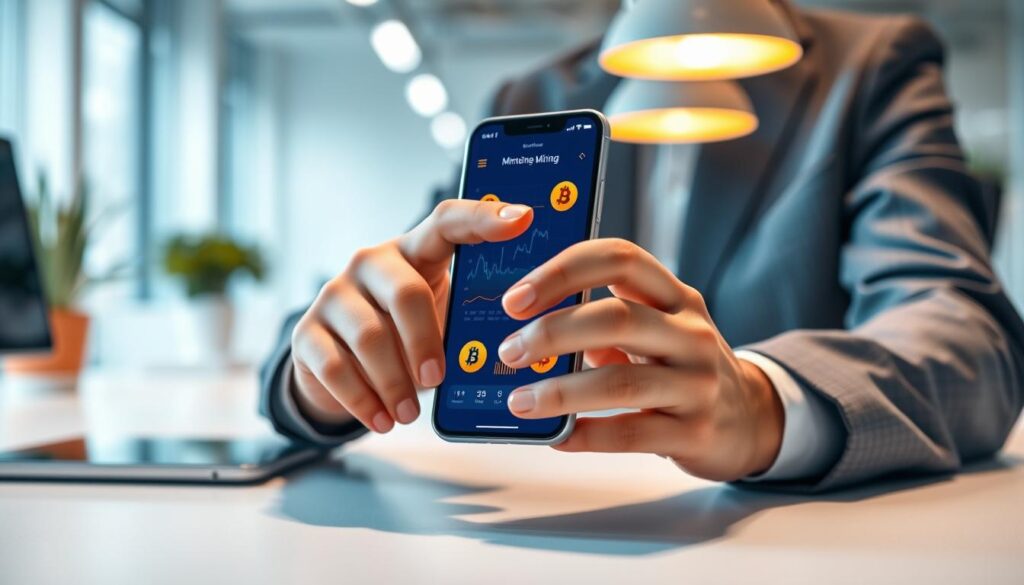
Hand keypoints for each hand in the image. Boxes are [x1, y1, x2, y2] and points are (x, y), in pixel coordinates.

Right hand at [290, 200, 534, 432]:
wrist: (337, 365)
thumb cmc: (405, 337)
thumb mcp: (438, 320)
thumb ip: (466, 320)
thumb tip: (516, 348)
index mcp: (415, 251)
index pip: (448, 221)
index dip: (484, 218)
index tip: (523, 219)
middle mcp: (371, 263)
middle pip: (406, 293)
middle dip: (427, 342)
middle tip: (440, 378)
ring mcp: (334, 294)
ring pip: (369, 337)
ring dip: (395, 383)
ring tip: (410, 415)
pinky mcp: (306, 332)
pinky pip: (335, 368)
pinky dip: (363, 401)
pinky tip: (382, 420)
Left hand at [498, 239, 783, 480]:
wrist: (751, 419)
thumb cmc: (683, 367)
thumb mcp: (659, 328)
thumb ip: (605, 318)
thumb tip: (527, 325)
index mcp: (675, 297)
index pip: (619, 260)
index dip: (562, 272)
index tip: (515, 298)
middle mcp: (691, 333)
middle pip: (615, 318)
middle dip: (552, 333)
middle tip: (510, 351)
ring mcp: (698, 383)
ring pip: (620, 382)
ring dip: (560, 392)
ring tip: (520, 401)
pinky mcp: (696, 432)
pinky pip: (632, 433)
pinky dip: (587, 435)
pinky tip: (558, 437)